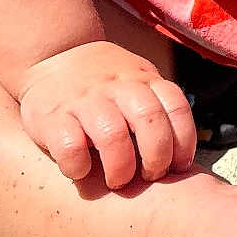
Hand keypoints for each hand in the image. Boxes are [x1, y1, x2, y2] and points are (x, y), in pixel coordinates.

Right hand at [17, 40, 197, 188]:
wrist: (53, 55)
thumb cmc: (103, 81)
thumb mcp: (136, 80)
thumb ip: (156, 105)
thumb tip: (182, 153)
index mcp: (143, 79)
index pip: (176, 106)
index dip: (184, 140)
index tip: (180, 166)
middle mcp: (117, 86)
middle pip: (149, 119)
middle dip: (157, 155)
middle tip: (151, 176)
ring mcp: (85, 100)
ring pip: (112, 135)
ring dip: (121, 166)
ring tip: (118, 181)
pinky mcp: (53, 117)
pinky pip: (70, 148)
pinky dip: (79, 167)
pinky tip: (81, 171)